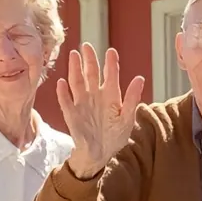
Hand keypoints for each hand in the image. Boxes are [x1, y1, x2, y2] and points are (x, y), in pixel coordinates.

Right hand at [57, 44, 144, 179]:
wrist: (99, 154)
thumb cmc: (115, 137)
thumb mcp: (127, 119)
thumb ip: (132, 99)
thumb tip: (140, 78)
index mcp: (111, 96)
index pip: (111, 76)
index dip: (111, 64)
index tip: (111, 51)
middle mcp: (95, 96)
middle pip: (91, 74)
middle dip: (89, 60)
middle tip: (86, 46)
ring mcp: (82, 104)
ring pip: (77, 82)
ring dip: (75, 69)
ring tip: (74, 56)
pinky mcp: (71, 114)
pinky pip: (65, 101)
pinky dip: (63, 93)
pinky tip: (61, 83)